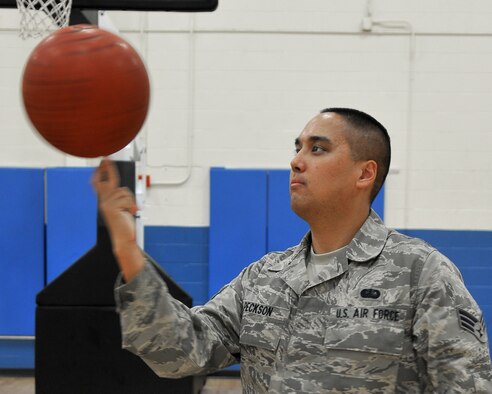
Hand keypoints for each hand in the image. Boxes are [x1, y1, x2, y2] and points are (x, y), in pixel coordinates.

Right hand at [92, 159, 142, 279]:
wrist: (124, 238)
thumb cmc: (125, 224)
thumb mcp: (123, 209)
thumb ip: (121, 199)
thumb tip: (122, 190)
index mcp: (105, 201)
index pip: (99, 185)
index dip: (100, 173)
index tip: (103, 162)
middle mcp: (103, 202)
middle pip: (108, 182)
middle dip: (109, 168)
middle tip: (108, 157)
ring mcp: (106, 204)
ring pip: (124, 192)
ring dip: (131, 201)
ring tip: (131, 211)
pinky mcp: (111, 207)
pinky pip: (127, 199)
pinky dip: (132, 205)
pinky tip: (131, 213)